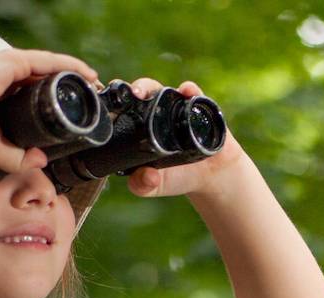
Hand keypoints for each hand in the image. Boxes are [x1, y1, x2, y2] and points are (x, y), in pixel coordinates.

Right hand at [0, 48, 99, 173]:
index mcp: (1, 91)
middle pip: (46, 76)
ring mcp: (11, 65)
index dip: (56, 98)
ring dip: (76, 73)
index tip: (74, 108)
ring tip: (95, 83)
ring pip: (51, 66)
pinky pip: (50, 61)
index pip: (34, 90)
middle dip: (70, 84)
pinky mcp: (14, 60)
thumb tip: (41, 161)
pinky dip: (70, 65)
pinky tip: (87, 73)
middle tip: (91, 95)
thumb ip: (18, 157)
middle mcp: (7, 75)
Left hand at [122, 80, 245, 198]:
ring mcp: (176, 106)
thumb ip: (144, 186)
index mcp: (139, 125)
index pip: (124, 108)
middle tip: (136, 94)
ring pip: (164, 89)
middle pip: (142, 92)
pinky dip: (190, 89)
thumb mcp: (157, 185)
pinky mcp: (197, 106)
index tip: (113, 105)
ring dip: (160, 86)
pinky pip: (193, 93)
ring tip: (155, 90)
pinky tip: (188, 92)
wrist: (210, 175)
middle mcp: (155, 111)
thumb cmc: (177, 177)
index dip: (117, 103)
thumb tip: (145, 178)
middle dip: (137, 88)